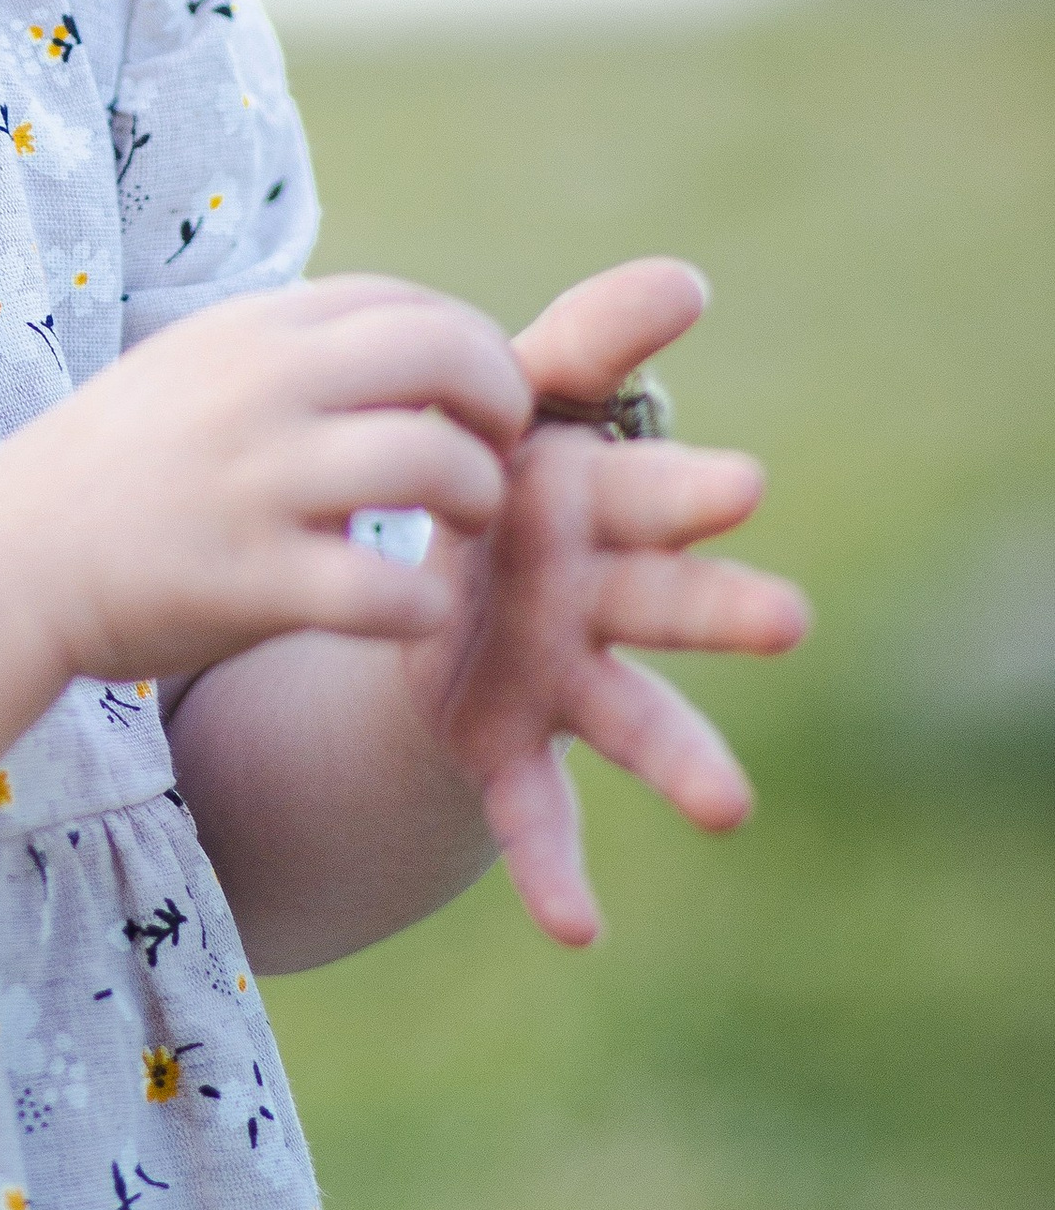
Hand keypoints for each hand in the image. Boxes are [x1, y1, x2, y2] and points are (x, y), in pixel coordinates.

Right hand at [6, 272, 532, 687]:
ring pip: (433, 463)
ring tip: (464, 530)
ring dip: (480, 500)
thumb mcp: (194, 367)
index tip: (479, 402)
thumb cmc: (116, 471)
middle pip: (445, 355)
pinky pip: (387, 590)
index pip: (412, 303)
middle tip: (499, 455)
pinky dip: (424, 607)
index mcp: (251, 330)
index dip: (476, 348)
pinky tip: (409, 613)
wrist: (5, 559)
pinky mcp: (246, 580)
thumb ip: (293, 351)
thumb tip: (414, 347)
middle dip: (502, 405)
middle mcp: (257, 388)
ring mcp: (252, 481)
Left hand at [398, 256, 808, 942]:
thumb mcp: (520, 396)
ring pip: (634, 717)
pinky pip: (536, 812)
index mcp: (605, 506)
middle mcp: (606, 598)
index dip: (691, 490)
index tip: (743, 486)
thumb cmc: (496, 466)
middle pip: (674, 603)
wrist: (423, 567)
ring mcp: (566, 678)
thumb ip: (590, 344)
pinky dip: (557, 870)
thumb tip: (686, 279)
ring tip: (729, 807)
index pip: (656, 492)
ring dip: (682, 759)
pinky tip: (578, 930)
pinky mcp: (509, 741)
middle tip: (786, 618)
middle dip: (724, 609)